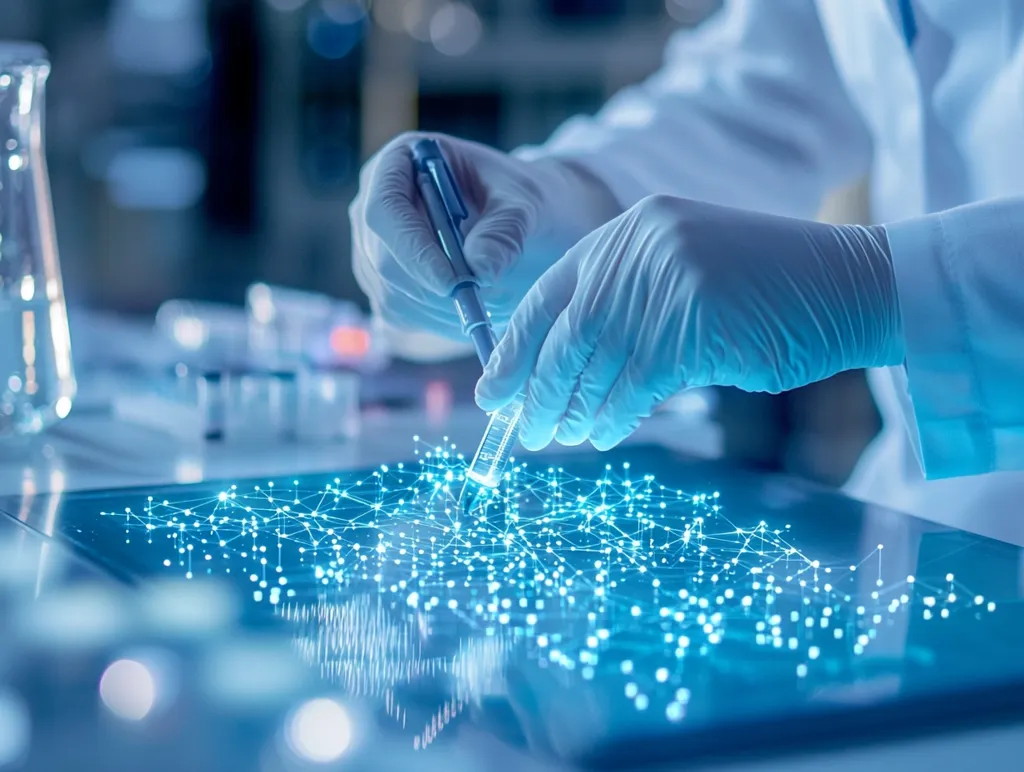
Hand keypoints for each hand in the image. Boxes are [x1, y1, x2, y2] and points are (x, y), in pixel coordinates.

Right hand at [350, 132, 619, 344]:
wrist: (518, 226)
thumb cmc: (518, 201)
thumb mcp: (524, 204)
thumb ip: (504, 230)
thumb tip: (479, 268)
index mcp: (400, 163)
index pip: (385, 209)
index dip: (414, 249)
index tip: (454, 283)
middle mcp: (373, 205)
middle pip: (382, 259)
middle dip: (433, 288)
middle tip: (484, 300)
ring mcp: (370, 250)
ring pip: (391, 294)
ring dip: (442, 309)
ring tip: (493, 298)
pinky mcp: (381, 286)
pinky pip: (399, 315)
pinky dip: (438, 322)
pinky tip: (475, 308)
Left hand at [475, 195, 903, 450]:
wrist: (851, 285)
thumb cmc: (764, 291)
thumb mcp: (680, 279)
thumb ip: (622, 307)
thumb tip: (559, 369)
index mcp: (629, 230)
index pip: (551, 292)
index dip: (516, 345)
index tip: (495, 387)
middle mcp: (642, 247)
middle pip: (566, 332)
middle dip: (536, 387)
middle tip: (522, 428)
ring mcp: (669, 281)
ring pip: (596, 361)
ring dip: (572, 407)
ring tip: (560, 436)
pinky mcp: (696, 322)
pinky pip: (636, 382)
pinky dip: (615, 413)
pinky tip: (606, 432)